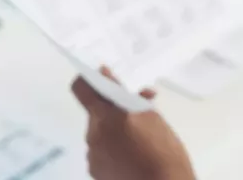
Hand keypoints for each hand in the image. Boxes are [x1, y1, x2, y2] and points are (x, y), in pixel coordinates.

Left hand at [72, 67, 195, 179]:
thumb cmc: (162, 148)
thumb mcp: (148, 114)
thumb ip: (125, 94)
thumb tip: (106, 73)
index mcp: (104, 116)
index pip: (80, 88)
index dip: (88, 79)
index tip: (102, 78)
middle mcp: (92, 136)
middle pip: (95, 112)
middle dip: (112, 108)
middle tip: (137, 111)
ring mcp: (93, 157)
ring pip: (100, 131)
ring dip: (114, 128)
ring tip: (139, 136)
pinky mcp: (96, 173)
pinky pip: (101, 150)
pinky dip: (113, 147)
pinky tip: (133, 152)